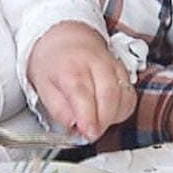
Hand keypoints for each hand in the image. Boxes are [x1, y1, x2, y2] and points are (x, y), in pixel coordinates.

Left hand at [26, 20, 137, 139]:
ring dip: (114, 116)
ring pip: (123, 95)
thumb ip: (58, 109)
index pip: (82, 94)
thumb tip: (73, 126)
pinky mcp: (123, 70)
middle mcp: (95, 65)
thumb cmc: (54, 62)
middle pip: (108, 95)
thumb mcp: (42, 86)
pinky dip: (124, 109)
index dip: (87, 117)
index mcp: (70, 69)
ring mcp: (112, 66)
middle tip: (92, 134)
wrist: (65, 38)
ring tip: (98, 123)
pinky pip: (130, 94)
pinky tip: (110, 114)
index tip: (88, 133)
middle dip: (103, 121)